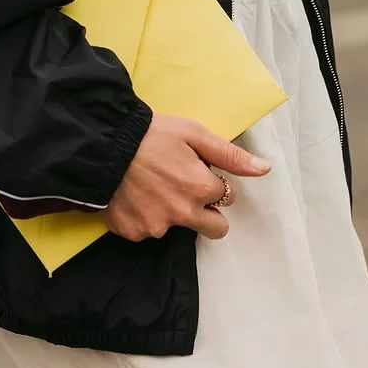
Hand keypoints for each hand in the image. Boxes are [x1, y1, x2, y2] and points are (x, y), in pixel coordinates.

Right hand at [102, 114, 270, 242]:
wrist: (102, 144)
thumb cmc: (151, 134)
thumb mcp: (194, 134)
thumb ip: (230, 155)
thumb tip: (265, 169)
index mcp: (201, 189)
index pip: (226, 197)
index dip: (213, 182)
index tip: (196, 170)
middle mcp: (183, 213)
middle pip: (215, 229)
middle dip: (208, 214)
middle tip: (185, 189)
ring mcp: (157, 227)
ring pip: (176, 226)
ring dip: (171, 211)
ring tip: (150, 185)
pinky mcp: (133, 233)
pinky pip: (147, 230)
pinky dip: (144, 216)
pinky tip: (134, 195)